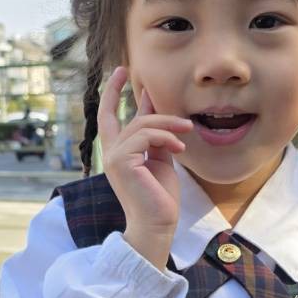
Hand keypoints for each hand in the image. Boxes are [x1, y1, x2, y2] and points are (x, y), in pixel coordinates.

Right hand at [98, 67, 193, 266]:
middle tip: (139, 76)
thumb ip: (157, 138)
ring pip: (141, 125)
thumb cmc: (160, 199)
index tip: (122, 73)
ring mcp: (113, 158)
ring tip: (187, 130)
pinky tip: (180, 147)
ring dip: (168, 124)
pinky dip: (166, 138)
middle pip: (116, 115)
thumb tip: (158, 113)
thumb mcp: (161, 161)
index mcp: (119, 154)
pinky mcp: (121, 162)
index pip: (110, 119)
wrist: (157, 225)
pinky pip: (146, 136)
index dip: (113, 94)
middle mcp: (111, 154)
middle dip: (120, 90)